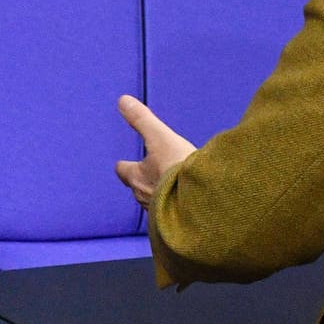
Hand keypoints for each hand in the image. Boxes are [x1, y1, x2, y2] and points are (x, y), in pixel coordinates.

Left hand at [114, 94, 195, 208]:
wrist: (201, 203)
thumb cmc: (178, 169)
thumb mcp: (160, 138)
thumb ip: (142, 120)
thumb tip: (122, 100)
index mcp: (137, 177)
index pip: (123, 171)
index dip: (125, 165)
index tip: (124, 163)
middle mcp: (143, 197)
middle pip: (137, 189)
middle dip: (142, 182)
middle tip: (150, 176)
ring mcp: (158, 212)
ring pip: (152, 203)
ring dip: (159, 196)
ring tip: (170, 191)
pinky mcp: (174, 223)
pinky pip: (169, 217)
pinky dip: (174, 210)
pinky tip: (184, 207)